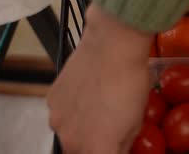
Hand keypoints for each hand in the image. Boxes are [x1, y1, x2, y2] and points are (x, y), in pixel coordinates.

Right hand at [47, 5, 152, 153]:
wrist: (112, 46)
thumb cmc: (131, 82)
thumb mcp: (137, 120)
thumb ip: (124, 144)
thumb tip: (118, 150)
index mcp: (96, 149)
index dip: (110, 151)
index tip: (115, 145)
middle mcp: (71, 141)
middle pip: (80, 152)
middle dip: (94, 145)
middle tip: (109, 127)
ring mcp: (57, 120)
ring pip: (68, 133)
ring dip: (80, 127)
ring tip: (98, 105)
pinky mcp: (51, 100)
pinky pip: (61, 113)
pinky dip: (72, 108)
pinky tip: (87, 91)